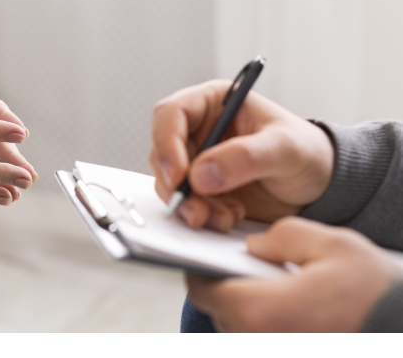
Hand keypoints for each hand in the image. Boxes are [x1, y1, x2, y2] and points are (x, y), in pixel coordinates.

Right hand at [149, 80, 333, 230]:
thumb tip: (201, 174)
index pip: (170, 114)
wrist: (321, 186)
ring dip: (189, 205)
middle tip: (197, 209)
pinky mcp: (201, 189)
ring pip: (169, 182)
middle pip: (162, 153)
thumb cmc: (309, 153)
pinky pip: (184, 202)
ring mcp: (198, 161)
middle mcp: (199, 130)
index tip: (178, 175)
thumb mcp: (285, 148)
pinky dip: (199, 215)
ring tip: (223, 217)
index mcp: (214, 103)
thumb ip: (245, 157)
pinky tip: (228, 217)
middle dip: (176, 185)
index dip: (166, 143)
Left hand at [187, 217, 397, 331]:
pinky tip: (296, 310)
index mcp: (257, 311)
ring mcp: (272, 355)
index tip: (210, 256)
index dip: (202, 269)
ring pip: (243, 331)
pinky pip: (265, 340)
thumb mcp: (334, 246)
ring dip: (254, 309)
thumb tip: (255, 246)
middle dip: (232, 288)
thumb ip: (283, 236)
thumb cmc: (380, 298)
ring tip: (279, 289)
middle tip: (253, 269)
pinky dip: (271, 325)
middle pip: (222, 312)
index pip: (202, 289)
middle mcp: (256, 343)